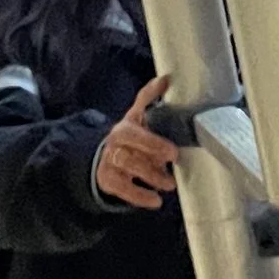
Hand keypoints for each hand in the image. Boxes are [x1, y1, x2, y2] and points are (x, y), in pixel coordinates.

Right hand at [92, 74, 177, 208]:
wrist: (105, 158)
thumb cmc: (131, 136)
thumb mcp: (137, 116)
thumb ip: (149, 98)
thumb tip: (167, 77)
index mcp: (126, 126)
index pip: (135, 126)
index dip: (152, 136)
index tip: (171, 149)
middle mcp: (115, 142)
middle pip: (131, 147)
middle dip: (152, 151)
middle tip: (174, 158)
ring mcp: (110, 161)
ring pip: (128, 167)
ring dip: (151, 176)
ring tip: (169, 184)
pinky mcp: (109, 180)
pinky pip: (123, 190)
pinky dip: (140, 196)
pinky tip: (155, 201)